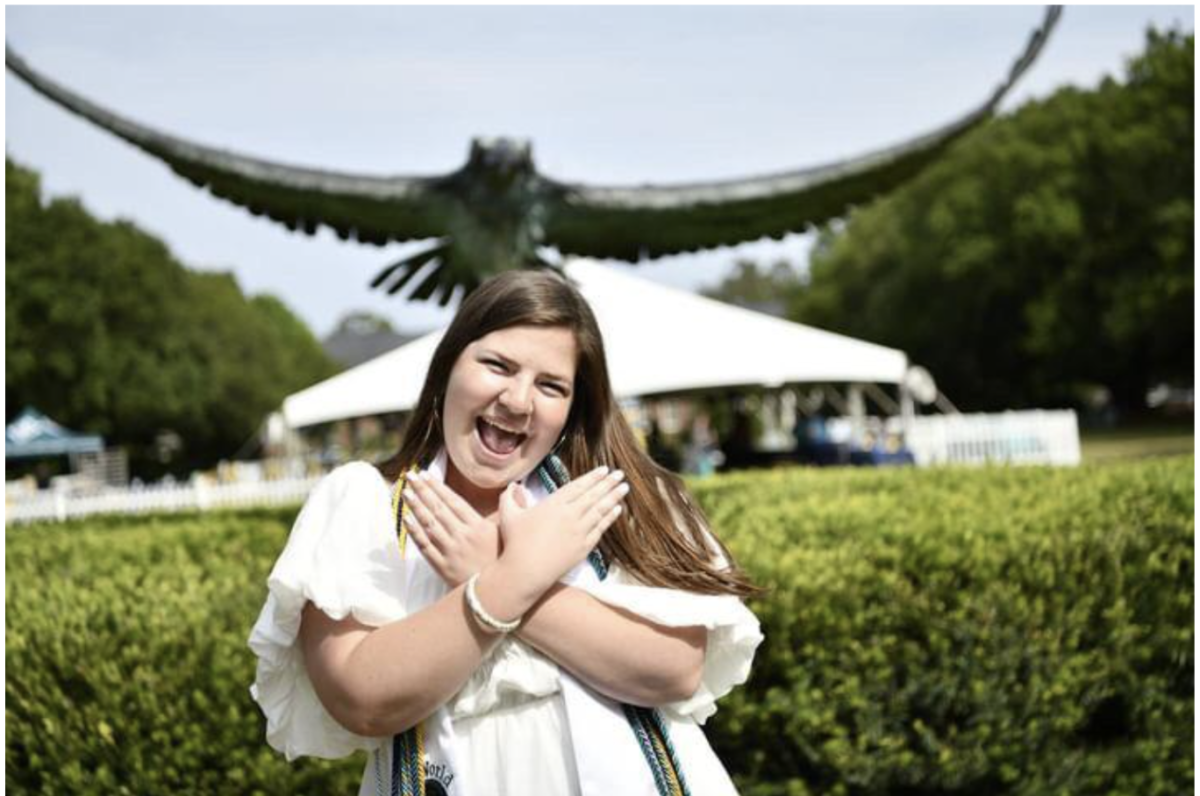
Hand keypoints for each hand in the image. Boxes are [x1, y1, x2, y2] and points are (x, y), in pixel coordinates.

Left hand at [401, 472, 500, 587]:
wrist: (500, 594)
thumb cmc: (506, 560)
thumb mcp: (511, 532)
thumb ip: (509, 507)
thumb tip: (515, 486)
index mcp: (478, 526)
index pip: (453, 501)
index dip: (438, 487)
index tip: (425, 474)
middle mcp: (463, 536)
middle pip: (438, 509)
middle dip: (422, 491)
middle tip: (409, 476)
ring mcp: (451, 552)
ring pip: (429, 525)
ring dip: (416, 508)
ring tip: (405, 492)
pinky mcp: (443, 567)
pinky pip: (425, 547)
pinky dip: (415, 533)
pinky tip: (406, 520)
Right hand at [496, 466, 628, 596]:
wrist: (525, 571)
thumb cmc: (515, 543)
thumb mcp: (508, 516)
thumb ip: (509, 497)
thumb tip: (512, 485)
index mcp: (553, 504)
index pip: (578, 486)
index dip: (592, 477)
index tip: (604, 470)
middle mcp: (570, 514)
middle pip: (593, 495)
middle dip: (608, 483)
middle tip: (620, 474)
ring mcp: (579, 531)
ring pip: (600, 510)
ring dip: (613, 497)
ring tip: (624, 487)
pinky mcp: (584, 546)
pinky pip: (600, 528)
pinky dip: (610, 517)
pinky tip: (618, 510)